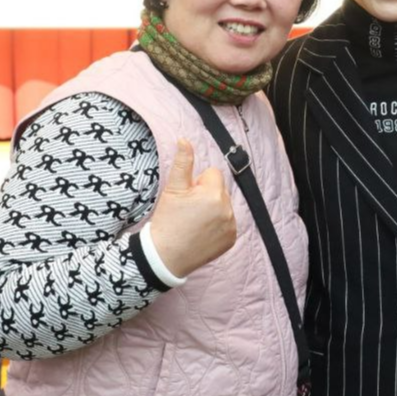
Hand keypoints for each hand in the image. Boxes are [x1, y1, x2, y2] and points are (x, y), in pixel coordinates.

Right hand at [148, 139, 235, 277]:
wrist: (165, 256)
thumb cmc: (167, 221)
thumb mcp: (173, 189)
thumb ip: (183, 162)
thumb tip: (184, 139)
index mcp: (214, 194)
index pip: (213, 174)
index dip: (198, 183)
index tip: (187, 198)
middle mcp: (228, 210)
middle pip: (220, 190)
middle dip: (206, 195)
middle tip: (189, 212)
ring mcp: (231, 226)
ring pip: (224, 206)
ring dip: (213, 210)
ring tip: (194, 223)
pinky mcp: (231, 239)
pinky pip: (228, 223)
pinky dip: (217, 225)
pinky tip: (202, 233)